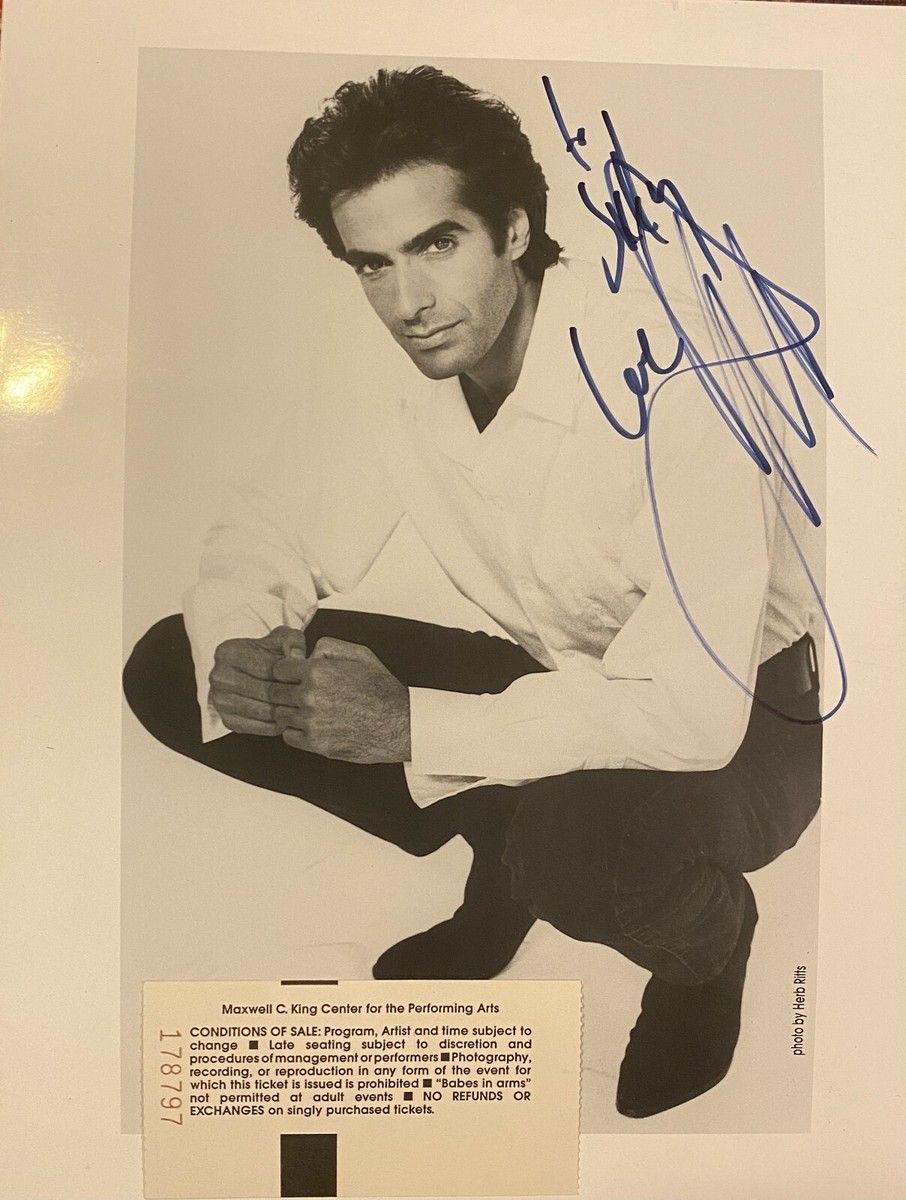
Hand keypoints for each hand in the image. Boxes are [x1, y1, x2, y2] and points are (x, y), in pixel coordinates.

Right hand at [209, 625, 305, 734]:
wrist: (251, 670)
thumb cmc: (268, 653)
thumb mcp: (281, 639)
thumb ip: (291, 642)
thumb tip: (296, 657)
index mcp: (228, 652)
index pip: (266, 667)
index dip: (289, 674)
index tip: (306, 678)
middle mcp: (218, 676)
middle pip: (264, 691)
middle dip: (289, 694)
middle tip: (309, 697)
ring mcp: (220, 700)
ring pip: (262, 711)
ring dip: (284, 712)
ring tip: (302, 708)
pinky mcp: (227, 719)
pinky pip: (256, 727)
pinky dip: (275, 725)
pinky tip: (288, 717)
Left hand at [268, 637, 410, 763]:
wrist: (399, 723)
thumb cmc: (380, 688)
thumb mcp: (359, 654)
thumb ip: (327, 646)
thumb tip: (305, 652)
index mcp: (317, 671)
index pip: (278, 668)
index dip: (286, 671)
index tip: (294, 675)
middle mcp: (310, 696)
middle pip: (274, 692)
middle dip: (284, 690)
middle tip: (299, 693)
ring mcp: (311, 722)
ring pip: (280, 715)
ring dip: (290, 711)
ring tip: (308, 710)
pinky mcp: (315, 744)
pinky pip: (288, 736)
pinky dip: (296, 731)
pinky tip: (312, 725)